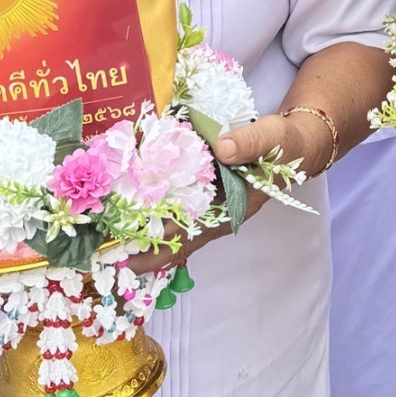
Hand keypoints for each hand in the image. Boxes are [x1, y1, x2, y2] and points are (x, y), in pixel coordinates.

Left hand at [122, 109, 323, 276]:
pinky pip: (176, 209)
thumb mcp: (272, 138)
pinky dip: (154, 210)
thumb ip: (249, 142)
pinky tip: (130, 204)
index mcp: (229, 210)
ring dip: (141, 230)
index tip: (120, 258)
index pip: (184, 239)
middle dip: (137, 246)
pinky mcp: (206, 193)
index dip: (153, 251)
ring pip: (171, 227)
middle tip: (98, 249)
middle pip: (170, 240)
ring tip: (104, 231)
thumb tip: (223, 148)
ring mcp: (210, 207)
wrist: (298, 144)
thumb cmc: (285, 146)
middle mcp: (216, 215)